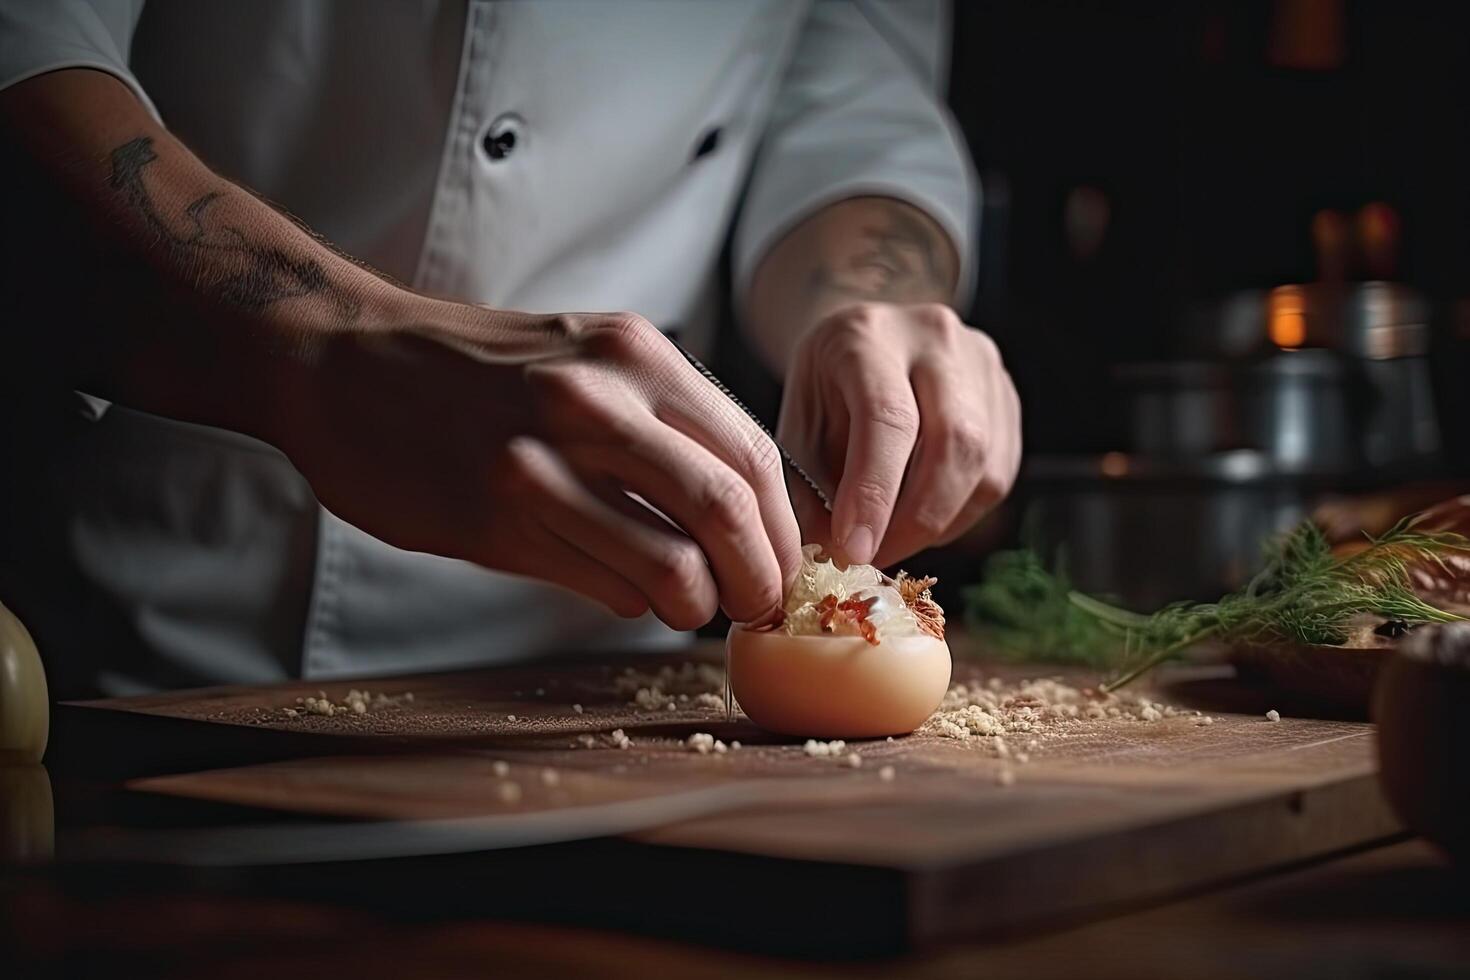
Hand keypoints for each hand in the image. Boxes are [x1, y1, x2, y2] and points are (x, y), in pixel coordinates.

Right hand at [280, 302, 801, 628]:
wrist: (343, 364)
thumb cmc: (477, 372)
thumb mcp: (583, 357)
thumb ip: (661, 420)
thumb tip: (746, 508)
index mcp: (634, 355)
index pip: (753, 453)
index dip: (784, 524)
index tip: (787, 559)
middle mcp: (597, 400)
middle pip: (729, 508)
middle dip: (762, 575)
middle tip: (760, 605)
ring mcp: (543, 462)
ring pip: (675, 563)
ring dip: (701, 605)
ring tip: (694, 608)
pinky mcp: (498, 519)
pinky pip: (608, 586)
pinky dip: (638, 603)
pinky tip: (626, 591)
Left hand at [777, 302, 1020, 567]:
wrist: (863, 346)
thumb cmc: (826, 394)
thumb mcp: (798, 430)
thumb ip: (808, 491)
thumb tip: (828, 560)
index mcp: (867, 336)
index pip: (887, 416)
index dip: (875, 492)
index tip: (855, 550)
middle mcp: (935, 337)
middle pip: (955, 440)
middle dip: (917, 519)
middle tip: (877, 558)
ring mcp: (981, 362)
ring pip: (985, 465)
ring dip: (940, 522)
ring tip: (894, 539)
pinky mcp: (1007, 395)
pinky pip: (1000, 474)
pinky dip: (961, 512)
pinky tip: (925, 516)